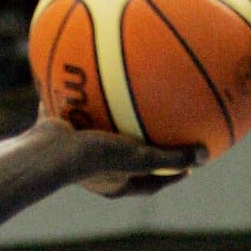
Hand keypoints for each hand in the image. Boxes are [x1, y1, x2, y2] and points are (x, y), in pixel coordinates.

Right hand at [28, 109, 198, 196]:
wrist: (45, 153)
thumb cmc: (93, 158)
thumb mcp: (139, 157)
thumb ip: (171, 157)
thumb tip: (206, 155)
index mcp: (116, 182)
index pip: (150, 183)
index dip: (170, 176)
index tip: (188, 168)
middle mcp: (96, 170)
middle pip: (126, 158)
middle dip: (142, 147)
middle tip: (163, 133)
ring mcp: (75, 149)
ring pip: (98, 132)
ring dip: (111, 118)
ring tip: (124, 98)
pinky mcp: (56, 129)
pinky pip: (73, 107)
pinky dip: (81, 93)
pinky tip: (88, 68)